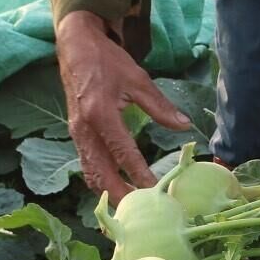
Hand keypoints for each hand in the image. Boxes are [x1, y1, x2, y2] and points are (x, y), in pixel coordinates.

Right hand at [55, 10, 190, 204]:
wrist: (74, 46)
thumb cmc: (107, 60)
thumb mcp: (137, 79)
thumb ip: (160, 106)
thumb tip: (185, 126)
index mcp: (101, 113)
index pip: (123, 153)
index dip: (139, 174)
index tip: (155, 191)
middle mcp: (85, 128)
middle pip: (101, 173)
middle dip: (119, 195)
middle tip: (139, 212)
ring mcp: (76, 133)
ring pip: (90, 172)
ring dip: (107, 192)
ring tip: (127, 208)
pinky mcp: (75, 133)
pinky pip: (86, 164)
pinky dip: (98, 180)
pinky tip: (112, 189)